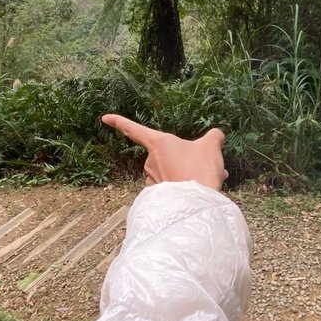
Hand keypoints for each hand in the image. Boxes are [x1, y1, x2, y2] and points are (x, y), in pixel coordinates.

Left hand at [102, 114, 227, 190]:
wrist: (196, 202)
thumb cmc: (200, 168)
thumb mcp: (211, 146)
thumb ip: (213, 137)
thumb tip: (216, 135)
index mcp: (159, 143)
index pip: (135, 129)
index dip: (120, 122)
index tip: (104, 118)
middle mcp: (152, 160)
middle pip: (167, 155)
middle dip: (186, 159)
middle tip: (206, 165)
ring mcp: (153, 179)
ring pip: (173, 172)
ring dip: (188, 173)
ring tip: (208, 178)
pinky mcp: (158, 196)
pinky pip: (172, 188)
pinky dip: (185, 187)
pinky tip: (201, 191)